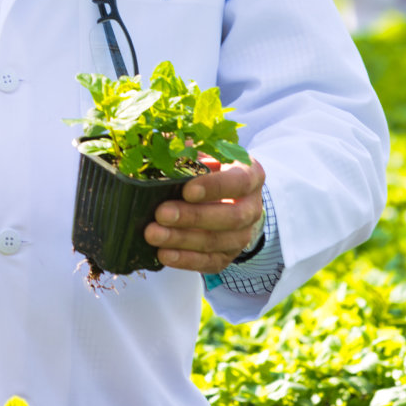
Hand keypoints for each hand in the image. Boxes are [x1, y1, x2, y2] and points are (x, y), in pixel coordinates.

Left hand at [144, 156, 265, 273]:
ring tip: (153, 234)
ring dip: (183, 240)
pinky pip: (211, 263)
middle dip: (194, 217)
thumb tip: (161, 143)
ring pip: (218, 242)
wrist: (221, 197)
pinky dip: (186, 260)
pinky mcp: (229, 256)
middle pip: (231, 217)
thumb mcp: (201, 153)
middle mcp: (252, 207)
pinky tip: (164, 254)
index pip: (239, 182)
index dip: (215, 187)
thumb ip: (185, 149)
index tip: (187, 190)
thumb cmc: (207, 169)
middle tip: (161, 213)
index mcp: (251, 175)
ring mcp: (243, 235)